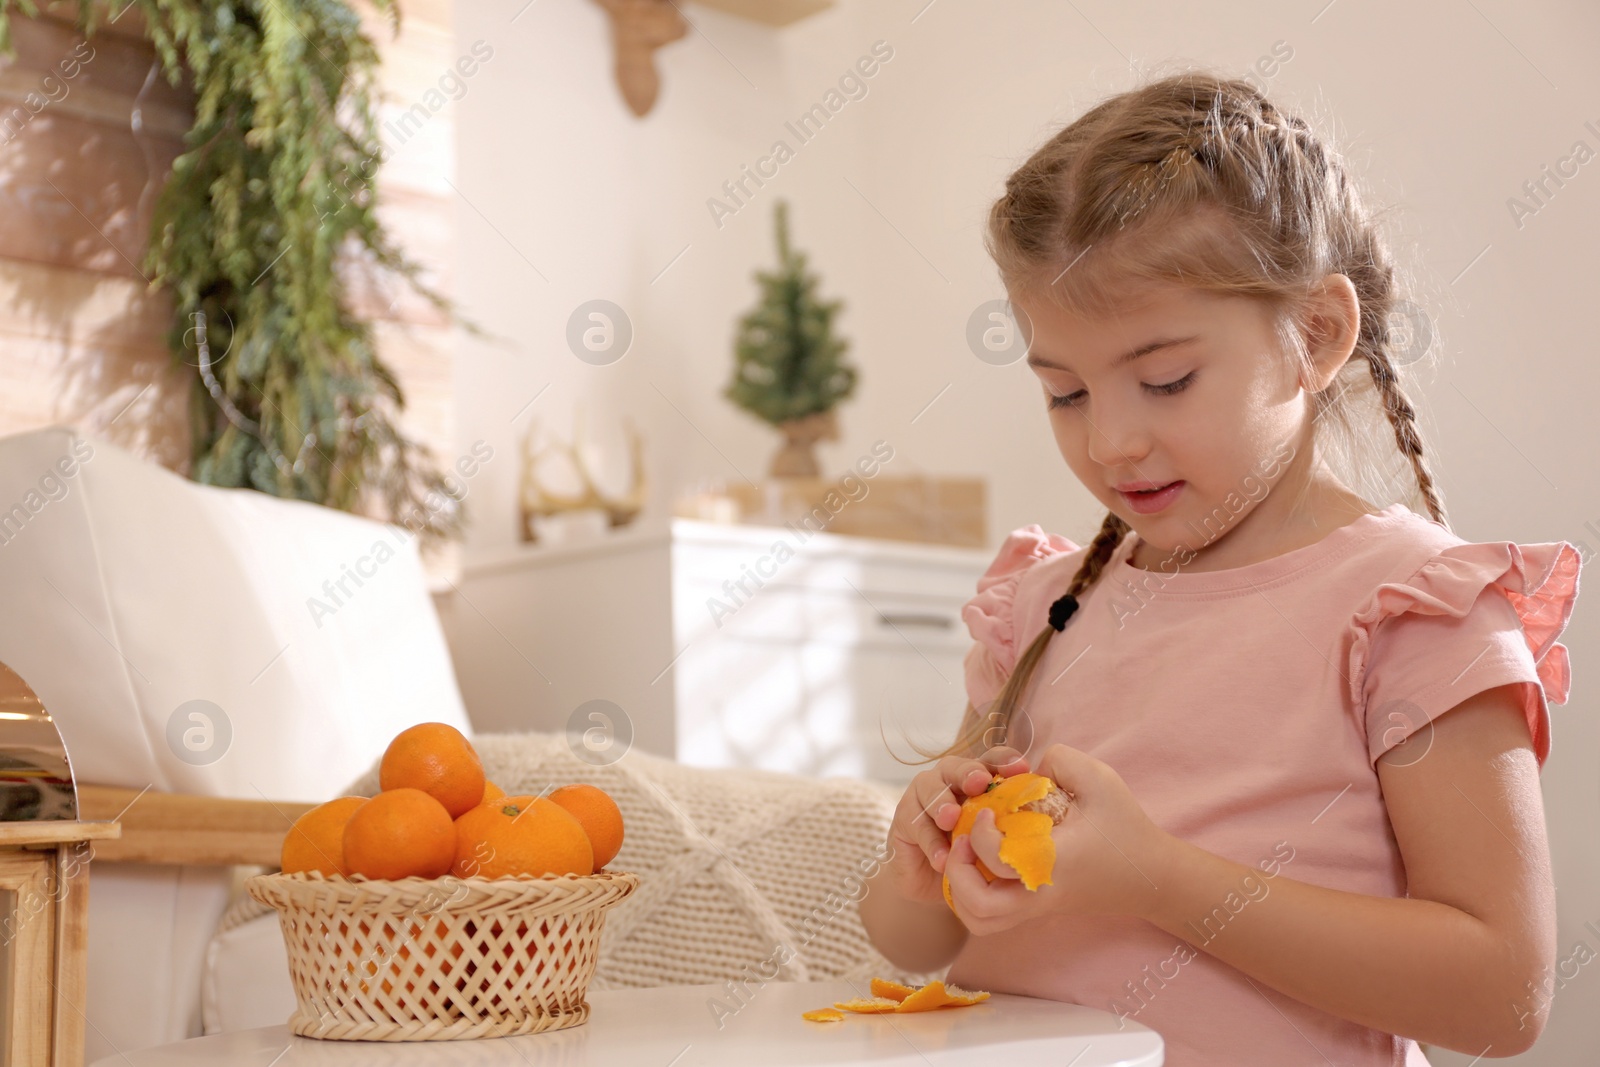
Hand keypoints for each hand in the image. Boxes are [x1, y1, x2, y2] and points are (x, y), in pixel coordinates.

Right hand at [881, 744, 1031, 904]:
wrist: (934, 881)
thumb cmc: (971, 853)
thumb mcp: (995, 838)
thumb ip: (1012, 823)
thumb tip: (1044, 821)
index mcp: (977, 778)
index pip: (992, 760)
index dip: (1005, 761)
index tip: (1022, 769)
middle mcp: (950, 780)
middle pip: (958, 767)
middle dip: (969, 772)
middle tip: (979, 783)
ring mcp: (924, 796)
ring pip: (931, 789)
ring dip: (941, 802)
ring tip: (951, 819)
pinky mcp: (904, 818)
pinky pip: (916, 825)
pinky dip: (931, 843)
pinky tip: (942, 859)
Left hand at [944, 743, 1171, 933]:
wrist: (1153, 876)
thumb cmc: (1126, 827)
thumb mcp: (1100, 780)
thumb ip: (1060, 761)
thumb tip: (1027, 767)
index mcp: (1052, 863)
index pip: (998, 861)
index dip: (981, 833)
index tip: (988, 811)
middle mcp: (1039, 894)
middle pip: (979, 912)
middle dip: (957, 876)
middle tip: (965, 843)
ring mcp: (1036, 908)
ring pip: (981, 922)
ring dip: (961, 891)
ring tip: (969, 856)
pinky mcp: (1037, 910)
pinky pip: (991, 917)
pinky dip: (974, 896)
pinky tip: (983, 863)